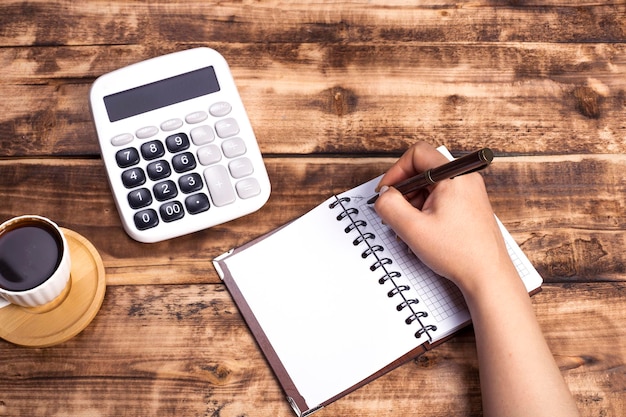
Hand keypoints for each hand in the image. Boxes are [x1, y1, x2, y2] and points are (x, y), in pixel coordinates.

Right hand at [373, 142, 513, 293]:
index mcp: (454, 176)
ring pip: (431, 187)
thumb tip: (384, 195)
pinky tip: (424, 233)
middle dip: (405, 192)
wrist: (488, 276)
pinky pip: (441, 199)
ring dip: (414, 205)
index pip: (417, 154)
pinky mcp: (470, 205)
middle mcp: (465, 178)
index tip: (387, 192)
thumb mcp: (412, 228)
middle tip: (398, 215)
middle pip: (423, 171)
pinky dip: (427, 211)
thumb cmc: (459, 253)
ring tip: (412, 229)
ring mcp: (470, 192)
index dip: (396, 172)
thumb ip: (390, 206)